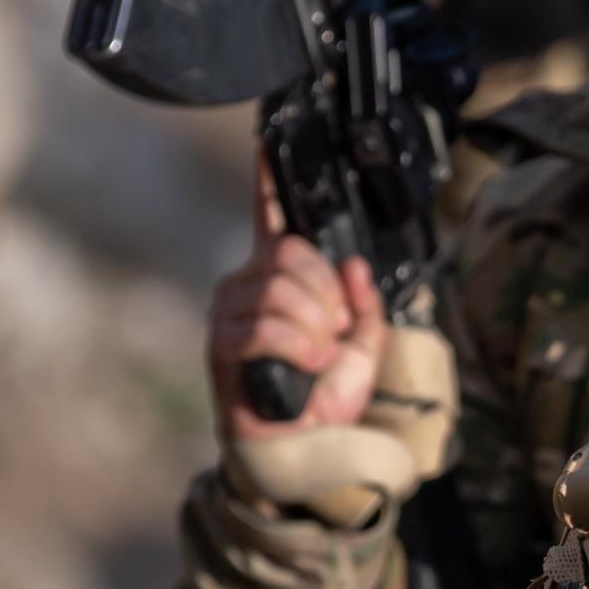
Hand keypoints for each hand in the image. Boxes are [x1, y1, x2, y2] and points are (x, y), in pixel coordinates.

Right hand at [208, 166, 386, 443]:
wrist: (308, 450)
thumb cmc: (327, 399)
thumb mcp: (365, 346)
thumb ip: (366, 304)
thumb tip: (355, 268)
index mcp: (281, 277)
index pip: (271, 216)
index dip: (268, 179)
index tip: (266, 138)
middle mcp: (248, 285)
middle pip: (290, 254)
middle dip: (326, 295)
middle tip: (334, 332)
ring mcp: (231, 312)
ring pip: (280, 289)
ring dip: (314, 327)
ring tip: (318, 357)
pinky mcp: (223, 345)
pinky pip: (264, 325)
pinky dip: (297, 347)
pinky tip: (306, 367)